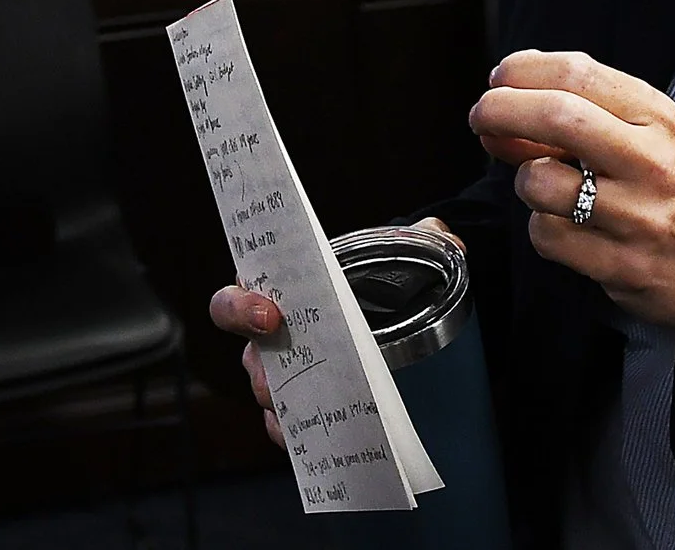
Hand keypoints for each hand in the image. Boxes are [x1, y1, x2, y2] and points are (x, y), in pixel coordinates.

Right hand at [208, 219, 461, 448]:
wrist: (391, 322)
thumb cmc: (371, 285)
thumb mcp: (396, 257)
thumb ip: (419, 240)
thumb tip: (442, 235)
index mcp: (275, 294)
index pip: (232, 300)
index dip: (240, 306)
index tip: (269, 314)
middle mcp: (269, 339)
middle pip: (250, 358)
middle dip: (264, 369)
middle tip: (290, 376)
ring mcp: (284, 378)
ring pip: (269, 396)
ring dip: (286, 405)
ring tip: (317, 409)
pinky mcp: (304, 411)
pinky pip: (289, 430)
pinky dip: (299, 436)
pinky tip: (321, 439)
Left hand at [469, 50, 674, 362]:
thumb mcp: (649, 137)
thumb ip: (583, 112)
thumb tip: (502, 100)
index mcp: (657, 118)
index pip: (576, 73)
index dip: (521, 71)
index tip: (498, 80)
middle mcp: (651, 161)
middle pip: (555, 115)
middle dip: (500, 110)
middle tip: (482, 117)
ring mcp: (638, 216)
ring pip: (540, 181)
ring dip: (524, 181)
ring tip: (546, 187)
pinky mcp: (622, 264)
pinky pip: (547, 236)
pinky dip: (542, 229)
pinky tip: (568, 229)